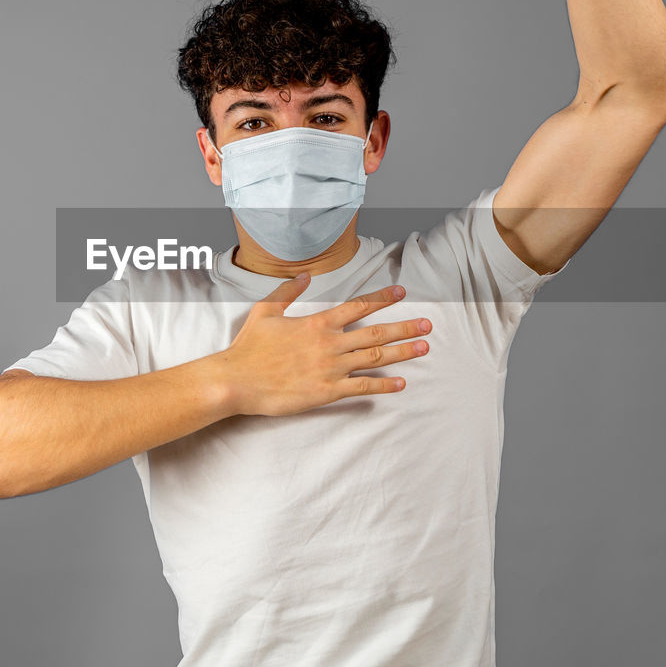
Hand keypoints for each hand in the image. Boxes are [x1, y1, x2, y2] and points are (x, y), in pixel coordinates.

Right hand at [213, 273, 432, 417]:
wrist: (237, 380)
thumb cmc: (249, 347)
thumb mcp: (265, 310)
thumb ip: (288, 291)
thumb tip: (304, 275)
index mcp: (318, 323)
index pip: (358, 306)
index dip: (383, 298)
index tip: (402, 292)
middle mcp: (330, 343)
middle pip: (376, 332)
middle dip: (404, 327)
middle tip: (428, 325)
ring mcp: (331, 368)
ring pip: (375, 358)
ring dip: (402, 352)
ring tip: (423, 348)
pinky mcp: (327, 392)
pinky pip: (362, 387)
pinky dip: (384, 386)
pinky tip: (401, 384)